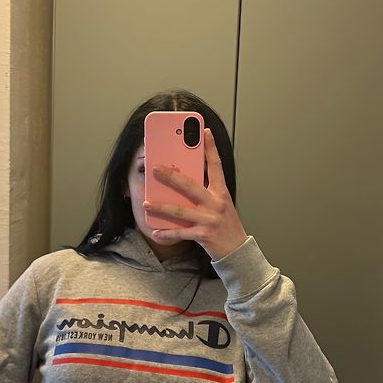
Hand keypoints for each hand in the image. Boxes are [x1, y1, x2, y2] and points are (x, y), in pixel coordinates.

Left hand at [143, 127, 247, 260]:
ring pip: (180, 210)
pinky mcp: (204, 234)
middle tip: (155, 168)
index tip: (205, 131)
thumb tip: (182, 182)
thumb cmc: (226, 225)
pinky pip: (181, 233)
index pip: (216, 165)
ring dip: (161, 207)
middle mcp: (216, 203)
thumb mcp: (220, 204)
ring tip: (146, 204)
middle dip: (170, 176)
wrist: (237, 250)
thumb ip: (206, 193)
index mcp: (221, 192)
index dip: (210, 148)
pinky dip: (167, 233)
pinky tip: (156, 231)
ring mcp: (209, 219)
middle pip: (190, 185)